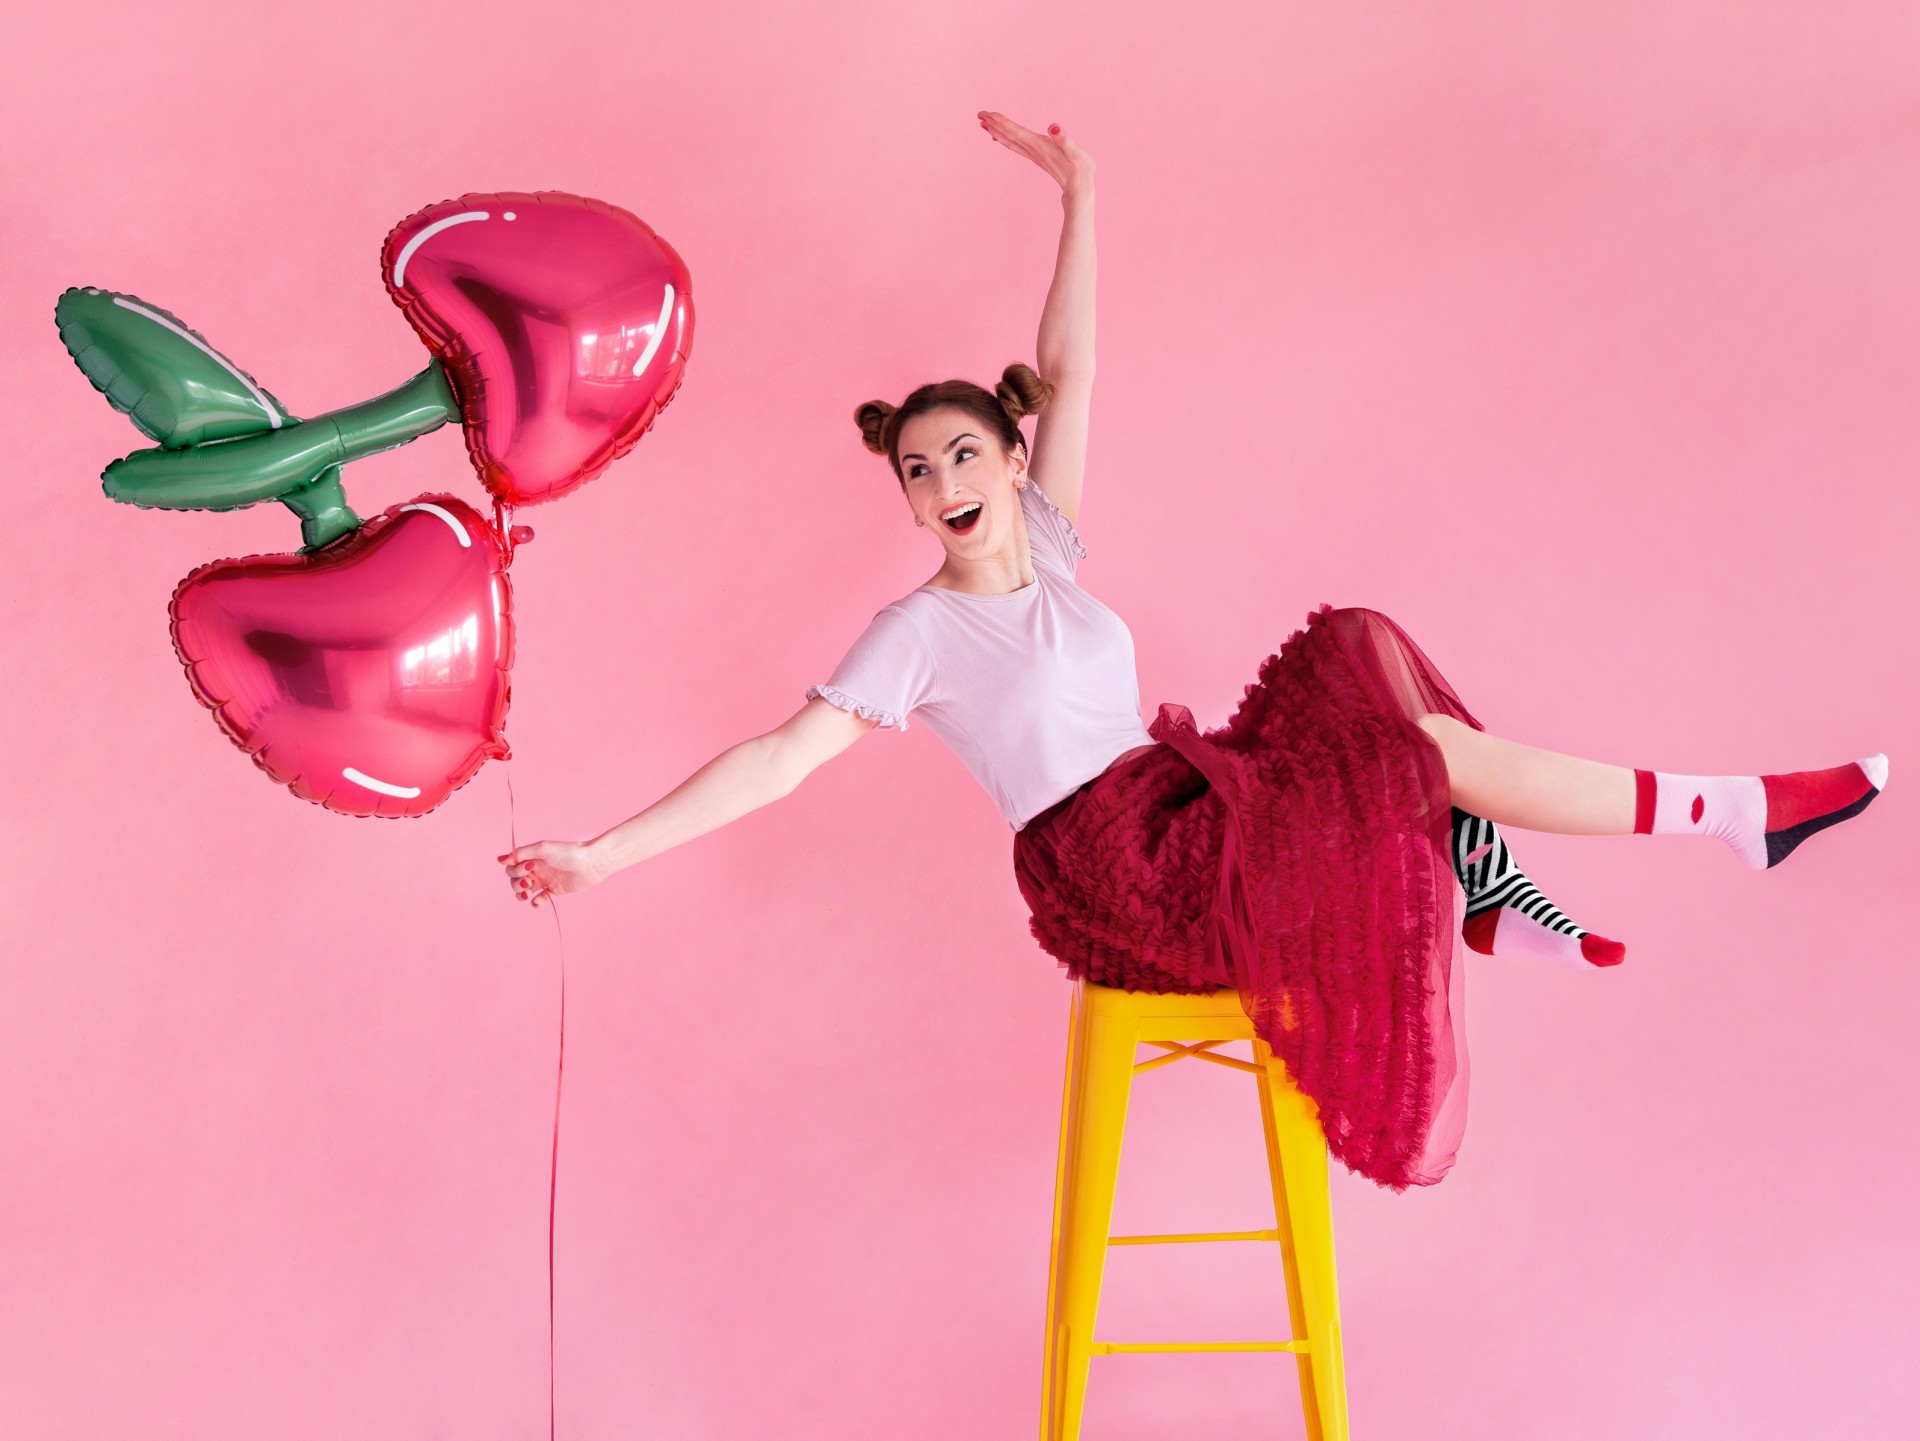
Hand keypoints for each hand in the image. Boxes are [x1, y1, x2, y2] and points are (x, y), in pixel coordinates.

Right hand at [499, 840, 602, 908]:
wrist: (590, 863)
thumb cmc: (567, 852)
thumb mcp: (542, 849)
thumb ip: (521, 853)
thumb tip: (500, 860)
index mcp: (531, 858)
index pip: (511, 868)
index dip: (514, 870)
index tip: (528, 867)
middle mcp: (536, 869)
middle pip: (515, 881)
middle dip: (517, 883)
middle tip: (530, 882)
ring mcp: (545, 881)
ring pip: (525, 892)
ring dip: (521, 895)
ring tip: (529, 894)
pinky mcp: (554, 891)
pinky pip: (540, 900)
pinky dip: (536, 903)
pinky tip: (538, 901)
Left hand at [978, 112, 1093, 197]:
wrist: (1079, 188)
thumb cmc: (1081, 168)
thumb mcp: (1076, 151)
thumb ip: (1064, 139)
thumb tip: (1053, 127)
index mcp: (1040, 145)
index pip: (1017, 132)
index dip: (1002, 122)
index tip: (987, 114)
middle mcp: (1033, 150)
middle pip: (1009, 136)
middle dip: (994, 124)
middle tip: (979, 114)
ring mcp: (1033, 155)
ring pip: (1010, 142)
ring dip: (996, 132)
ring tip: (983, 123)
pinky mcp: (1036, 157)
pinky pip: (1015, 147)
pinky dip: (1005, 139)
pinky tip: (998, 137)